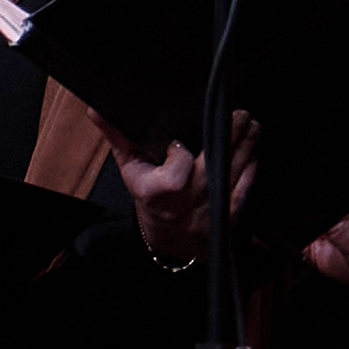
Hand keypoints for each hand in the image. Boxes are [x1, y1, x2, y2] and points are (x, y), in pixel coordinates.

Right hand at [100, 111, 259, 267]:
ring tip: (249, 123)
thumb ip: (118, 137)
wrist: (170, 239)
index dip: (180, 155)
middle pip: (212, 167)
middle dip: (230, 137)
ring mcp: (210, 211)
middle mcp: (186, 204)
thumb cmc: (149, 197)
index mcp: (157, 194)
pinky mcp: (229, 216)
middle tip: (239, 114)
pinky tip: (252, 147)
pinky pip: (244, 188)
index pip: (174, 174)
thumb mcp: (130, 169)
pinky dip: (250, 166)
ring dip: (245, 144)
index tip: (181, 140)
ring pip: (232, 172)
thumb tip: (96, 109)